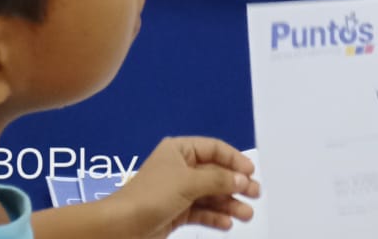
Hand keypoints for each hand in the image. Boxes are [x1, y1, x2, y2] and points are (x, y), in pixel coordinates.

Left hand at [113, 137, 257, 236]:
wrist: (122, 227)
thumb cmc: (150, 196)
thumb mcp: (188, 183)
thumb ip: (217, 180)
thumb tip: (241, 178)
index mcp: (179, 150)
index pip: (214, 149)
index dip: (234, 159)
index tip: (251, 172)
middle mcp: (180, 168)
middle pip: (215, 173)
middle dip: (235, 184)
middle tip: (255, 194)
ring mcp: (178, 191)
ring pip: (210, 194)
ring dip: (229, 203)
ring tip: (246, 214)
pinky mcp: (176, 212)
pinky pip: (201, 211)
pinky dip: (215, 217)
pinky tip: (227, 223)